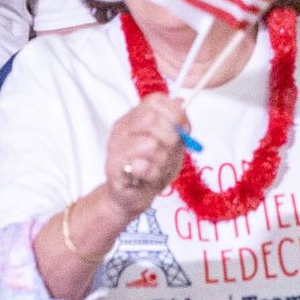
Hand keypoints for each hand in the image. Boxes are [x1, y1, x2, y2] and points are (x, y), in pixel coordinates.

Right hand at [102, 93, 186, 218]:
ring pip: (150, 143)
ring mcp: (115, 147)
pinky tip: (148, 177)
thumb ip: (176, 125)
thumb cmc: (151, 169)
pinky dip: (153, 173)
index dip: (175, 113)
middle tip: (170, 151)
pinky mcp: (114, 168)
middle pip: (151, 118)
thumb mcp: (170, 146)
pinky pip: (142, 166)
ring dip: (162, 159)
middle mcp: (122, 128)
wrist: (130, 198)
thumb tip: (181, 102)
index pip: (154, 100)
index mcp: (134, 117)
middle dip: (171, 136)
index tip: (185, 130)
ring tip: (158, 167)